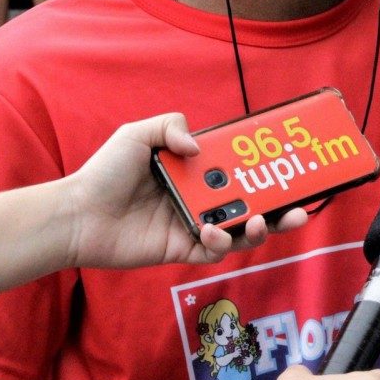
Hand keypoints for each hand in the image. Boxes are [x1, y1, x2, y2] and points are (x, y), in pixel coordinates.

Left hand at [64, 113, 308, 268]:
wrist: (77, 215)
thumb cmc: (104, 172)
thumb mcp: (136, 134)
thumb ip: (171, 127)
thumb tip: (201, 148)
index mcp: (197, 171)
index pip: (241, 168)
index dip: (266, 168)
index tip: (289, 164)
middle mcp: (202, 198)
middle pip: (253, 202)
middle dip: (282, 206)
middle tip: (301, 204)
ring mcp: (195, 226)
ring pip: (242, 231)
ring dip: (261, 228)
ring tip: (263, 220)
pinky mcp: (183, 251)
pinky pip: (215, 252)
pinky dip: (222, 243)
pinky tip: (212, 233)